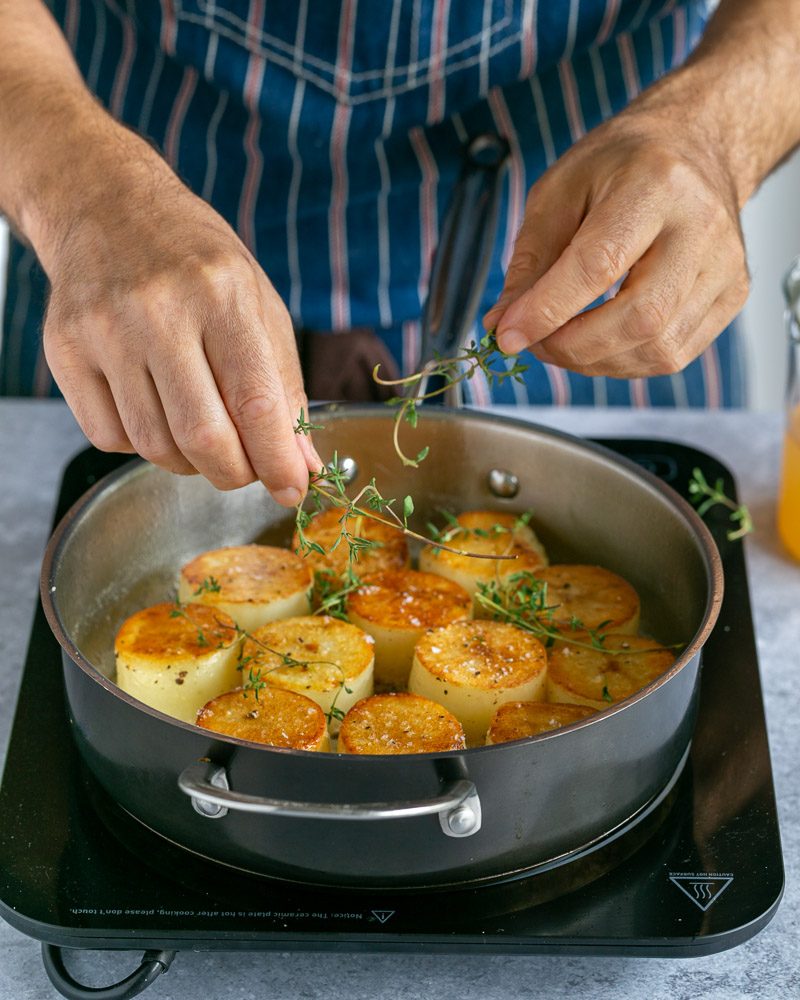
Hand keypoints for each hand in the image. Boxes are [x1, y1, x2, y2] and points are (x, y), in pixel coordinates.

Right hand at [39, 128, 319, 503]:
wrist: (107, 207)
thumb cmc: (197, 260)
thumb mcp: (258, 304)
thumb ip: (284, 386)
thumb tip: (301, 465)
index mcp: (221, 293)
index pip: (255, 401)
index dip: (278, 460)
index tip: (293, 489)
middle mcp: (158, 311)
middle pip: (202, 436)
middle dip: (236, 474)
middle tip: (248, 472)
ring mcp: (104, 331)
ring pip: (154, 446)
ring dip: (190, 463)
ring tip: (204, 433)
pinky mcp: (64, 351)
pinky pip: (110, 436)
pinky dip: (143, 445)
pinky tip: (156, 411)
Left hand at [483, 86, 749, 377]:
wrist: (695, 145)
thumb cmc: (622, 165)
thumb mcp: (559, 191)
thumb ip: (530, 261)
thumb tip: (503, 324)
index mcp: (655, 184)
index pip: (597, 265)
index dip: (547, 310)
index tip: (506, 336)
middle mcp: (702, 226)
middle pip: (639, 318)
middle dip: (572, 347)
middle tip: (534, 343)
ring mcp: (725, 265)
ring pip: (658, 348)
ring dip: (595, 361)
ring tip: (561, 341)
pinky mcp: (733, 294)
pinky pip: (674, 354)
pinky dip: (625, 362)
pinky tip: (600, 342)